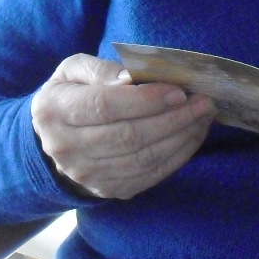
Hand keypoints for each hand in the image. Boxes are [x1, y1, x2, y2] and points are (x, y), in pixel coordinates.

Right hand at [30, 54, 214, 198]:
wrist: (55, 139)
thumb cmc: (71, 94)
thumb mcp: (74, 70)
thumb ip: (101, 69)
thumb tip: (131, 78)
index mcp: (54, 111)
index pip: (105, 106)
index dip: (145, 100)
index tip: (178, 91)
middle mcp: (67, 148)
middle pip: (129, 136)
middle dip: (173, 118)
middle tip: (204, 102)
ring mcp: (88, 174)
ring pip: (143, 158)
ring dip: (181, 137)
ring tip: (204, 116)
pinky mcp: (110, 189)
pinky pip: (151, 175)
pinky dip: (178, 156)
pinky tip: (194, 135)